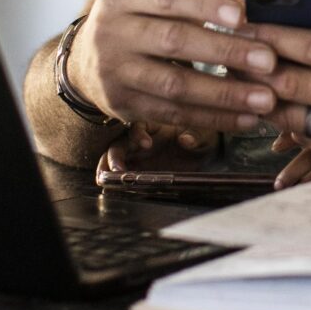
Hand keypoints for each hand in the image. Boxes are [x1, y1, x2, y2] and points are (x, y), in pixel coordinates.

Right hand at [69, 0, 281, 136]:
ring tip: (265, 99)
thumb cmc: (144, 14)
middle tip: (269, 61)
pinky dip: (212, 118)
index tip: (244, 14)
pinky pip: (173, 114)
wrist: (87, 58)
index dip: (206, 5)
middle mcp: (111, 31)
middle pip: (173, 41)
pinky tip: (245, 118)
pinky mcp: (123, 105)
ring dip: (224, 94)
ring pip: (174, 85)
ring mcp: (114, 72)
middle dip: (225, 51)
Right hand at [102, 123, 218, 170]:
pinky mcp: (137, 168)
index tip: (147, 144)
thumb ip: (195, 135)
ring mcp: (137, 153)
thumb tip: (187, 139)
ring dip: (108, 167)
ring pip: (114, 157)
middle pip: (120, 142)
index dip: (139, 133)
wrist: (202, 152)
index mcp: (154, 123)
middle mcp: (140, 137)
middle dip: (115, 155)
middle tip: (118, 169)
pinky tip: (113, 186)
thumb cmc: (201, 135)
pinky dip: (114, 178)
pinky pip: (120, 172)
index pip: (139, 124)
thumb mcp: (204, 134)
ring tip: (107, 180)